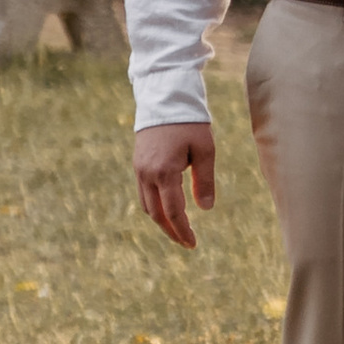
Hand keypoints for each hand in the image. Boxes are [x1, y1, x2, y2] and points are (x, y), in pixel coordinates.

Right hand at [134, 120, 215, 251]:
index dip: (183, 230)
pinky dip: (154, 206)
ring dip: (161, 221)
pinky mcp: (138, 164)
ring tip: (178, 230)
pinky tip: (167, 210)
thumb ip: (204, 181)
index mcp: (165, 172)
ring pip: (147, 206)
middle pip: (156, 214)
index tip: (193, 244)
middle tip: (187, 243)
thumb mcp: (205, 151)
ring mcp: (139, 169)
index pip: (173, 211)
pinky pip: (143, 193)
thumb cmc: (190, 123)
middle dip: (172, 231)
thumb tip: (205, 209)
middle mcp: (147, 174)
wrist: (165, 99)